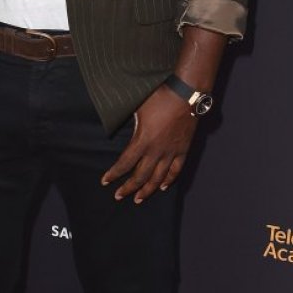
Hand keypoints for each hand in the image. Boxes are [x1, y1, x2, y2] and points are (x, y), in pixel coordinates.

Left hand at [101, 86, 197, 202]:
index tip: (105, 181)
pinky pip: (176, 170)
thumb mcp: (137, 107)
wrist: (187, 93)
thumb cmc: (160, 96)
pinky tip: (163, 187)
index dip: (113, 174)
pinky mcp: (183, 149)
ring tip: (138, 199)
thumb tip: (113, 123)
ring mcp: (171, 152)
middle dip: (128, 188)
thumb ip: (126, 119)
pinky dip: (169, 180)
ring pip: (158, 178)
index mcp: (142, 141)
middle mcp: (156, 151)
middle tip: (118, 196)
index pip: (124, 164)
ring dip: (147, 190)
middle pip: (140, 176)